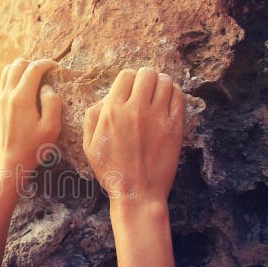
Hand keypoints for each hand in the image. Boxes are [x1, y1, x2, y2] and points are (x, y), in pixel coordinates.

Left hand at [0, 58, 61, 171]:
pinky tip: (25, 87)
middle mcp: (7, 95)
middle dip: (34, 63)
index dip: (47, 63)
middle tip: (47, 72)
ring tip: (35, 77)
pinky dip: (14, 77)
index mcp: (21, 98)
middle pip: (18, 64)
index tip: (57, 67)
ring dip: (22, 68)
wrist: (11, 162)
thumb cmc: (34, 147)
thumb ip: (52, 103)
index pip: (33, 69)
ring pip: (8, 70)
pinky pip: (4, 81)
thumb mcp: (51, 128)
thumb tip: (46, 87)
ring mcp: (0, 99)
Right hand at [83, 67, 183, 208]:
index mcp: (112, 111)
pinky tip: (168, 102)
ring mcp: (157, 117)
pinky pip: (179, 96)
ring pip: (165, 81)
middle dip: (145, 78)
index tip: (130, 90)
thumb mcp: (89, 144)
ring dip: (161, 84)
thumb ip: (92, 116)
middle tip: (145, 90)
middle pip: (146, 73)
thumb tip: (106, 98)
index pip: (126, 75)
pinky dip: (175, 93)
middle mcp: (135, 109)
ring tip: (158, 94)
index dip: (128, 80)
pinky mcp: (174, 126)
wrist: (137, 193)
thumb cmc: (112, 170)